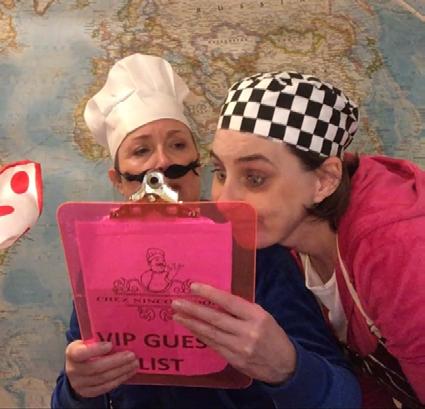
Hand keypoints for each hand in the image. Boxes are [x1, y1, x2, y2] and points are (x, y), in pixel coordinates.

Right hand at [65, 340, 139, 397]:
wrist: (77, 368)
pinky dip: (119, 379)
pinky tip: (128, 372)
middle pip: (95, 367)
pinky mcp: (87, 392)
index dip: (95, 350)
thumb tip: (120, 333)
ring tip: (134, 363)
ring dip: (121, 371)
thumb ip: (99, 338)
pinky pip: (105, 387)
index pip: (81, 353)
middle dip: (116, 361)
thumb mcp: (87, 341)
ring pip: (102, 378)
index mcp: (72, 353)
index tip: (110, 345)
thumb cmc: (87, 349)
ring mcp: (79, 383)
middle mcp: (73, 370)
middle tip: (131, 355)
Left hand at [171, 283, 295, 383]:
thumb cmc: (272, 334)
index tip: (193, 287)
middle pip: (215, 318)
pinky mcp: (234, 360)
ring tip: (177, 315)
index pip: (229, 302)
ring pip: (211, 333)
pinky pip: (214, 345)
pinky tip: (191, 329)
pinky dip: (201, 336)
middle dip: (193, 310)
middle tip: (176, 302)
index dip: (210, 294)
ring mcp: (240, 348)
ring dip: (192, 324)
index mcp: (256, 315)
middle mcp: (247, 331)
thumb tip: (216, 299)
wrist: (284, 365)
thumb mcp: (262, 316)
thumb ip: (242, 309)